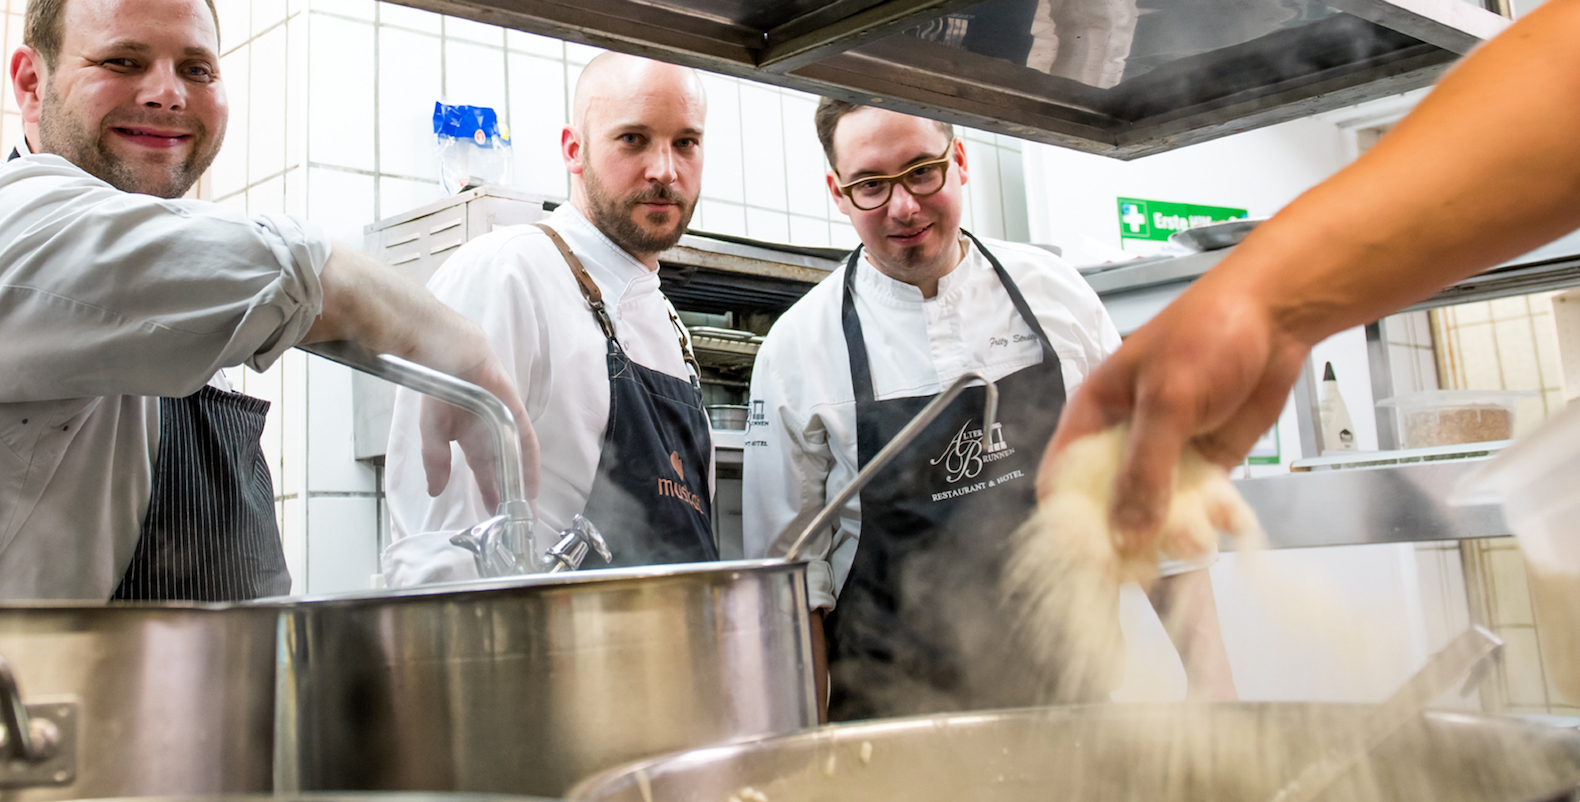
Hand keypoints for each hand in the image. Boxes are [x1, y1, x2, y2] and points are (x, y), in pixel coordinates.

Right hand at [419, 354, 540, 510]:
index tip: (494, 517)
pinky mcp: (517, 417)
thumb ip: (436, 461)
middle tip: (517, 522)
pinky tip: (532, 484)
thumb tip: (434, 491)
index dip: (489, 495)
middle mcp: (491, 437)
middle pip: (504, 473)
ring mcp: (506, 427)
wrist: (452, 359)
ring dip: (523, 485)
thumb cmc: (441, 391)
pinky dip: (529, 465)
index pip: (484, 474)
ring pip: (518, 462)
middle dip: (509, 497)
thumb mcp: (433, 433)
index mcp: (471, 442)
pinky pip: (527, 445)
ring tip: (527, 511)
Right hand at [1038, 272, 1308, 552]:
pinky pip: (1197, 507)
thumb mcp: (1167, 401)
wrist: (1277, 316)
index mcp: (1093, 417)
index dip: (1069, 523)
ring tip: (1197, 541)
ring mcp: (1165, 456)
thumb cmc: (1207, 335)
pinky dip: (1209, 521)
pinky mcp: (1206, 465)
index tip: (1088, 560)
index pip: (1062, 481)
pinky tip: (1225, 524)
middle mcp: (1123, 442)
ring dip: (1172, 535)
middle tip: (1143, 569)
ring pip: (1154, 514)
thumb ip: (1144, 470)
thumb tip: (1123, 537)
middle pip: (1107, 507)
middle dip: (1123, 540)